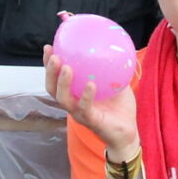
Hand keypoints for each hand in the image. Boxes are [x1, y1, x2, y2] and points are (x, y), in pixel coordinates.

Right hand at [45, 48, 139, 164]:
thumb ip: (111, 68)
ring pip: (64, 99)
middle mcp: (72, 104)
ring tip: (66, 68)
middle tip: (54, 56)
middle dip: (50, 72)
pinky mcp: (91, 121)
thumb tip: (112, 47)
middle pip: (52, 89)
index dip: (49, 64)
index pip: (57, 78)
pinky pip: (85, 108)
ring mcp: (79, 114)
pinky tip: (90, 84)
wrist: (128, 132)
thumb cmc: (120, 108)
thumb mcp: (116, 83)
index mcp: (75, 94)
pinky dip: (86, 96)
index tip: (49, 47)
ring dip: (63, 83)